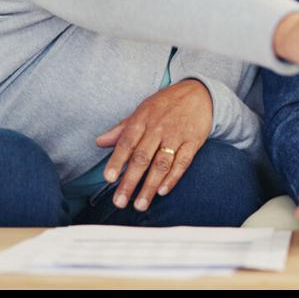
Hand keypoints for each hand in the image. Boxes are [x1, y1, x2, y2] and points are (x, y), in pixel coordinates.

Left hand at [95, 79, 212, 210]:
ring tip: (140, 204)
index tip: (108, 178)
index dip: (116, 161)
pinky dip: (173, 178)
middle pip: (142, 158)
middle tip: (120, 201)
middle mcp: (158, 129)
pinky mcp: (193, 142)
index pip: (126, 143)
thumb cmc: (166, 104)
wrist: (198, 93)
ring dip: (150, 186)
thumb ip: (121, 129)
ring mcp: (176, 136)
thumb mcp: (142, 111)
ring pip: (161, 164)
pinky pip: (183, 162)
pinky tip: (163, 191)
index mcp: (142, 120)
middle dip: (130, 182)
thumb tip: (99, 142)